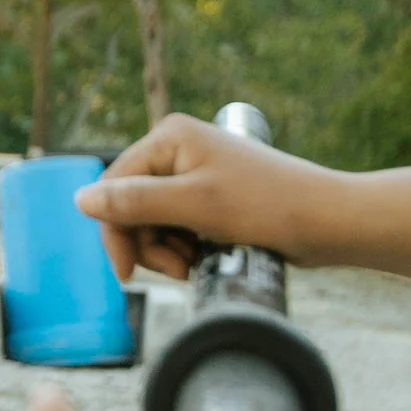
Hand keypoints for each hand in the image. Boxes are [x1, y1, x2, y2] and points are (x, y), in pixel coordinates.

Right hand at [74, 113, 340, 281]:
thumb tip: (80, 200)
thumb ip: (134, 202)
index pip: (114, 187)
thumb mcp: (194, 206)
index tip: (126, 273)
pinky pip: (175, 225)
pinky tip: (205, 255)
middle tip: (178, 267)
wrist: (330, 221)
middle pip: (130, 206)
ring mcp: (194, 171)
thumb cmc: (268, 206)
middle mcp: (178, 148)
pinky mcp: (210, 195)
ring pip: (151, 221)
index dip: (114, 232)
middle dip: (148, 244)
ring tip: (196, 262)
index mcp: (169, 137)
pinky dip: (183, 247)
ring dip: (166, 251)